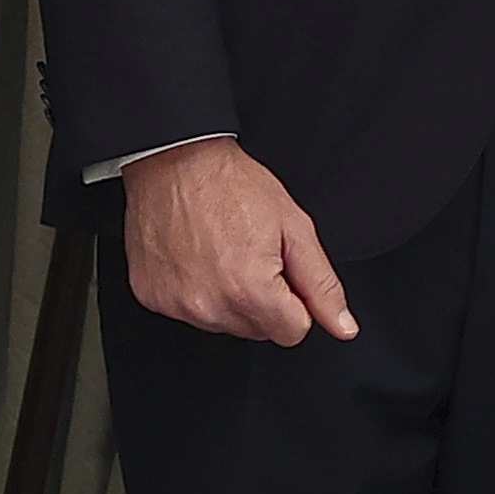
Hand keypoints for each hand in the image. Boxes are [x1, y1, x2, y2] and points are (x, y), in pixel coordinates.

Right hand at [117, 136, 359, 344]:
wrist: (175, 161)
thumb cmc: (231, 185)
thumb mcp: (294, 228)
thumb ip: (322, 285)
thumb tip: (342, 327)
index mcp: (251, 292)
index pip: (293, 332)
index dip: (295, 301)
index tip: (281, 271)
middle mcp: (211, 306)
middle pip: (258, 331)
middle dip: (262, 300)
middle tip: (250, 254)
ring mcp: (177, 305)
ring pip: (223, 324)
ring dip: (228, 298)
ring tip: (222, 252)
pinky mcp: (152, 297)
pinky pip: (187, 311)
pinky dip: (195, 290)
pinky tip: (196, 257)